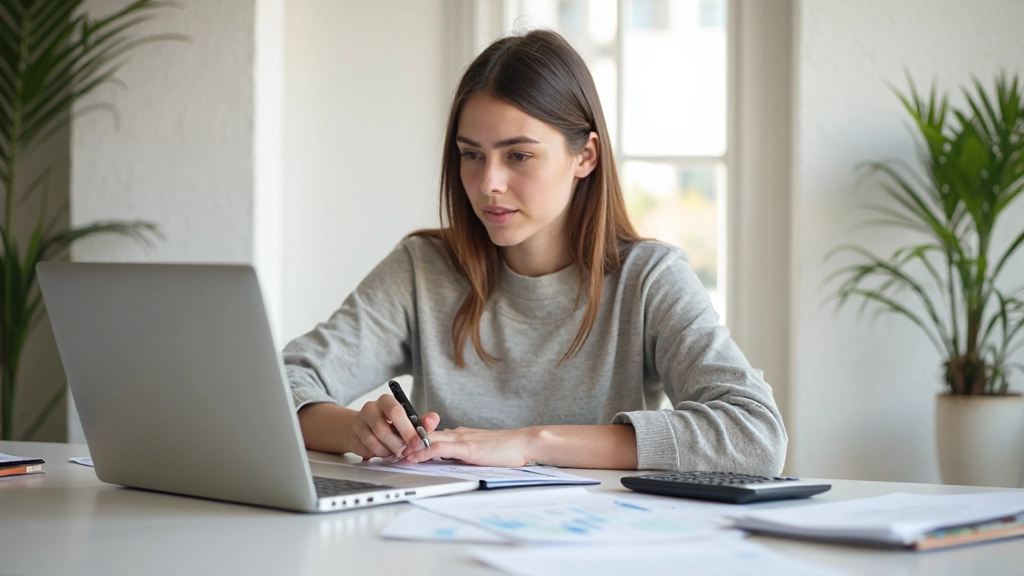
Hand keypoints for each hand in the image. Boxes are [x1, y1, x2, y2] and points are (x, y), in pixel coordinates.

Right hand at [345, 394, 439, 459]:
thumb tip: (433, 420)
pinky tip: (384, 451)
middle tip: (406, 450)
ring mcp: (359, 422)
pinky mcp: (353, 435)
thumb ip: (423, 422)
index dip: (407, 429)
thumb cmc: (391, 423)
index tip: (417, 442)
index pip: (395, 411)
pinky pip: (366, 449)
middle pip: (382, 428)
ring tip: (395, 451)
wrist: (367, 427)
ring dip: (388, 450)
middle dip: (397, 443)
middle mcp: (370, 408)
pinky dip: (378, 453)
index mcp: (386, 400)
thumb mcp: (409, 421)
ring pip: (373, 441)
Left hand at [401, 426, 533, 467]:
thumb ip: (464, 452)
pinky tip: (413, 456)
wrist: (523, 444)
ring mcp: (462, 439)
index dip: (413, 440)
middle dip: (405, 441)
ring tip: (392, 454)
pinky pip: (440, 448)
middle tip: (386, 448)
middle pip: (425, 434)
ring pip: (428, 439)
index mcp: (461, 434)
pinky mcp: (467, 448)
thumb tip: (451, 459)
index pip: (432, 435)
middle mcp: (458, 433)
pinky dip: (423, 451)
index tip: (397, 446)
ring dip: (409, 446)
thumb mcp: (479, 450)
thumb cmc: (506, 449)